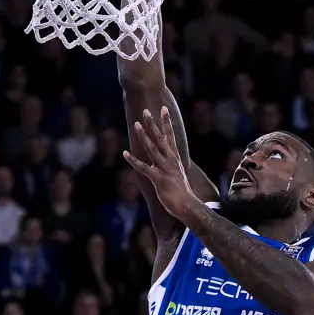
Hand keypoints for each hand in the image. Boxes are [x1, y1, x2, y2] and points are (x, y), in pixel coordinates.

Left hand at [123, 107, 207, 226]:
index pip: (170, 136)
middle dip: (153, 124)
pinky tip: (125, 154)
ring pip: (152, 148)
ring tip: (136, 124)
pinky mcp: (158, 179)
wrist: (188, 205)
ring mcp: (164, 168)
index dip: (166, 122)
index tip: (164, 109)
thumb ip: (171, 166)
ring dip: (144, 136)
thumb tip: (168, 163)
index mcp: (175, 158)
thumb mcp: (177, 175)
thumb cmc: (182, 193)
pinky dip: (134, 161)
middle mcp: (170, 160)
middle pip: (160, 138)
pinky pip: (143, 168)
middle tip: (146, 111)